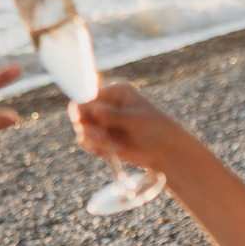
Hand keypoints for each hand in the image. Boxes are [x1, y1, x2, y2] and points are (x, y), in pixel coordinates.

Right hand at [70, 82, 192, 173]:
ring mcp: (101, 123)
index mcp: (114, 93)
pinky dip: (96, 149)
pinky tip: (112, 152)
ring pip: (82, 130)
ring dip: (93, 141)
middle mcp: (105, 105)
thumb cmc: (156, 128)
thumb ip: (113, 115)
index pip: (88, 96)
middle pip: (80, 113)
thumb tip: (93, 109)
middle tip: (102, 138)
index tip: (81, 118)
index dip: (81, 107)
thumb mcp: (135, 119)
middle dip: (87, 128)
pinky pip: (87, 143)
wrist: (164, 150)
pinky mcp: (101, 139)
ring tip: (112, 147)